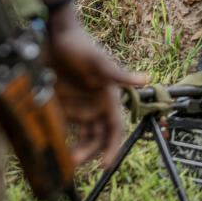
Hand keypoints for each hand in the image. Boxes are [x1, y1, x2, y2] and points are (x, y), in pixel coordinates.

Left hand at [45, 3, 146, 166]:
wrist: (55, 36)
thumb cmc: (80, 46)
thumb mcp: (98, 62)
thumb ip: (119, 74)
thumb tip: (146, 78)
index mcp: (109, 97)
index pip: (115, 128)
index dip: (112, 146)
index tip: (106, 164)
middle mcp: (96, 104)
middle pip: (98, 136)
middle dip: (91, 151)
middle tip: (76, 161)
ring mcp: (80, 106)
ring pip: (83, 135)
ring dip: (78, 148)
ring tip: (67, 158)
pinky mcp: (64, 105)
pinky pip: (66, 128)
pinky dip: (64, 139)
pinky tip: (56, 146)